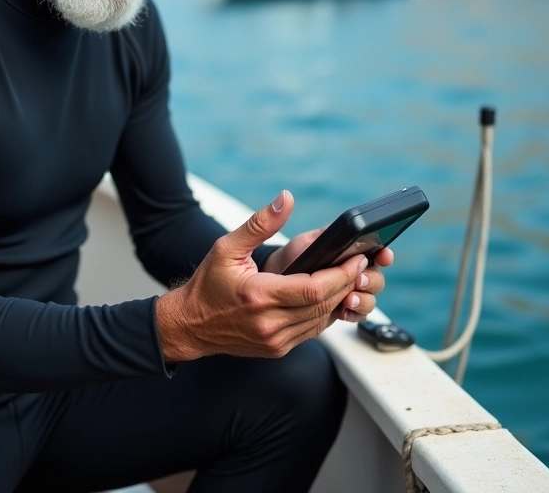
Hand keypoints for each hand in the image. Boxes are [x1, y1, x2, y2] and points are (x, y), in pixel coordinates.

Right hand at [155, 190, 364, 362]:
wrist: (189, 325)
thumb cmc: (208, 284)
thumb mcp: (227, 247)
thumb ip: (260, 223)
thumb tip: (286, 199)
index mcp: (259, 296)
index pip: (314, 289)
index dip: (341, 274)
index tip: (356, 258)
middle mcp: (269, 323)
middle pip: (324, 304)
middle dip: (346, 282)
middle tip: (359, 263)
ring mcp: (275, 340)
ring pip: (322, 320)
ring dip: (339, 299)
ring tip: (349, 277)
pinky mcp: (278, 349)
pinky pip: (312, 331)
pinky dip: (324, 313)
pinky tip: (329, 296)